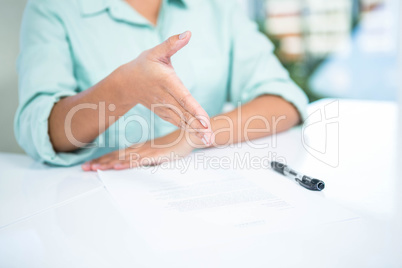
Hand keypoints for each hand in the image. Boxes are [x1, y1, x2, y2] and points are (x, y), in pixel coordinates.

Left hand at [81, 130, 196, 170]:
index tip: (91, 164)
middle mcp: (141, 149)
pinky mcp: (157, 155)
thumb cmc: (176, 143)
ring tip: (95, 169)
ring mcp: (148, 152)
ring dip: (108, 164)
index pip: (118, 154)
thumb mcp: (159, 151)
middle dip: (100, 163)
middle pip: (117, 157)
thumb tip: (136, 161)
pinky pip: (139, 161)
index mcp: (141, 148)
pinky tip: (117, 166)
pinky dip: (127, 164)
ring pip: (124, 159)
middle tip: (85, 168)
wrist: (191, 134)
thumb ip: (148, 155)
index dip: (104, 159)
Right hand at [117, 31, 212, 144]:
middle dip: (198, 127)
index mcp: (167, 82)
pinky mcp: (163, 112)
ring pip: (182, 121)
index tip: (205, 120)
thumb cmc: (144, 65)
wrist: (126, 83)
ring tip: (208, 141)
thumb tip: (188, 33)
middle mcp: (166, 98)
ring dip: (195, 131)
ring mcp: (164, 107)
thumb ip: (172, 44)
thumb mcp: (156, 52)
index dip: (194, 110)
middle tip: (211, 138)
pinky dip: (188, 130)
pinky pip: (177, 122)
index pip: (184, 98)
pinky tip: (198, 136)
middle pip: (185, 114)